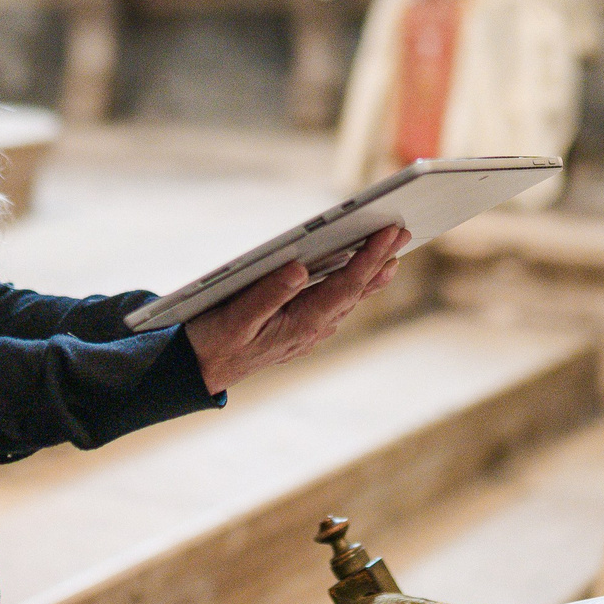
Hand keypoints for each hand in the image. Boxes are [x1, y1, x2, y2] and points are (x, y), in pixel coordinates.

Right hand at [183, 225, 406, 394]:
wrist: (199, 372)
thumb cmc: (214, 341)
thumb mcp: (236, 316)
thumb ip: (268, 293)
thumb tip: (298, 269)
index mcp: (301, 323)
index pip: (345, 285)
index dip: (369, 257)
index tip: (389, 232)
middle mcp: (312, 329)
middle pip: (355, 291)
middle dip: (380, 260)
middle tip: (403, 231)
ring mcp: (308, 331)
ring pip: (349, 299)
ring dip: (371, 274)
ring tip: (392, 251)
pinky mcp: (299, 328)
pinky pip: (335, 304)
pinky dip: (353, 285)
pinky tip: (359, 276)